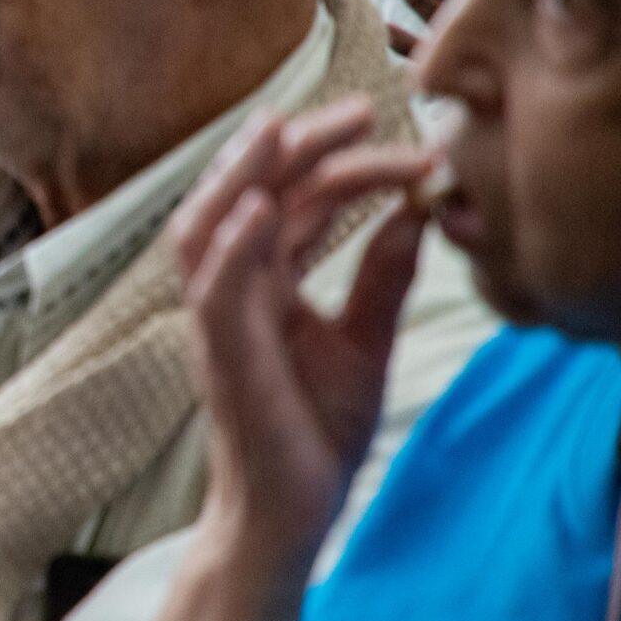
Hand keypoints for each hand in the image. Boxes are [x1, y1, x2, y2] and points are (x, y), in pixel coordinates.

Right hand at [173, 98, 433, 571]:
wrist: (290, 509)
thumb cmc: (313, 430)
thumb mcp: (364, 341)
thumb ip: (381, 278)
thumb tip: (415, 214)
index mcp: (260, 282)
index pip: (288, 201)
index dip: (334, 161)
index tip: (392, 132)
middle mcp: (229, 289)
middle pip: (244, 195)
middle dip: (292, 145)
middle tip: (357, 110)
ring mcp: (217, 320)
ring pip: (204, 228)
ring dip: (238, 176)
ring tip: (279, 131)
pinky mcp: (221, 355)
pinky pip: (212, 290)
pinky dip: (231, 246)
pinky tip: (258, 209)